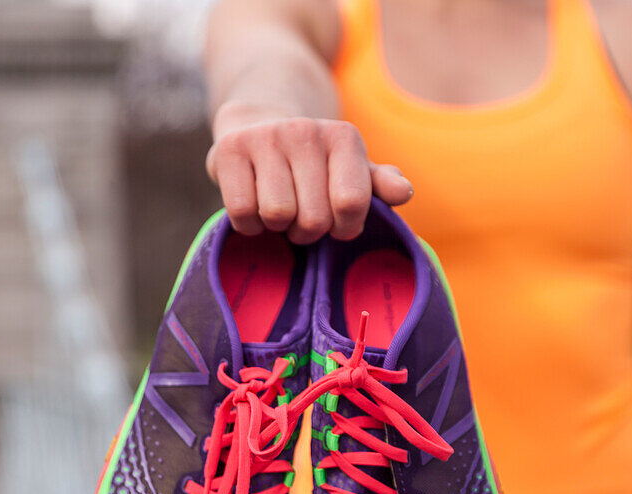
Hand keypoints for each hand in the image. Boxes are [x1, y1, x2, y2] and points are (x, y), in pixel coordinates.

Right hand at [207, 101, 413, 243]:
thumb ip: (379, 185)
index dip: (346, 228)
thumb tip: (404, 192)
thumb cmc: (316, 163)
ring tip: (282, 212)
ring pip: (278, 215)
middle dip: (310, 231)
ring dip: (280, 228)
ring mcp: (264, 137)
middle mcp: (304, 130)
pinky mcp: (227, 149)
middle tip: (304, 218)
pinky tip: (256, 209)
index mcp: (344, 137)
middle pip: (314, 218)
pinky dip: (250, 225)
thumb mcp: (353, 170)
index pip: (352, 204)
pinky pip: (242, 212)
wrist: (259, 124)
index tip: (339, 224)